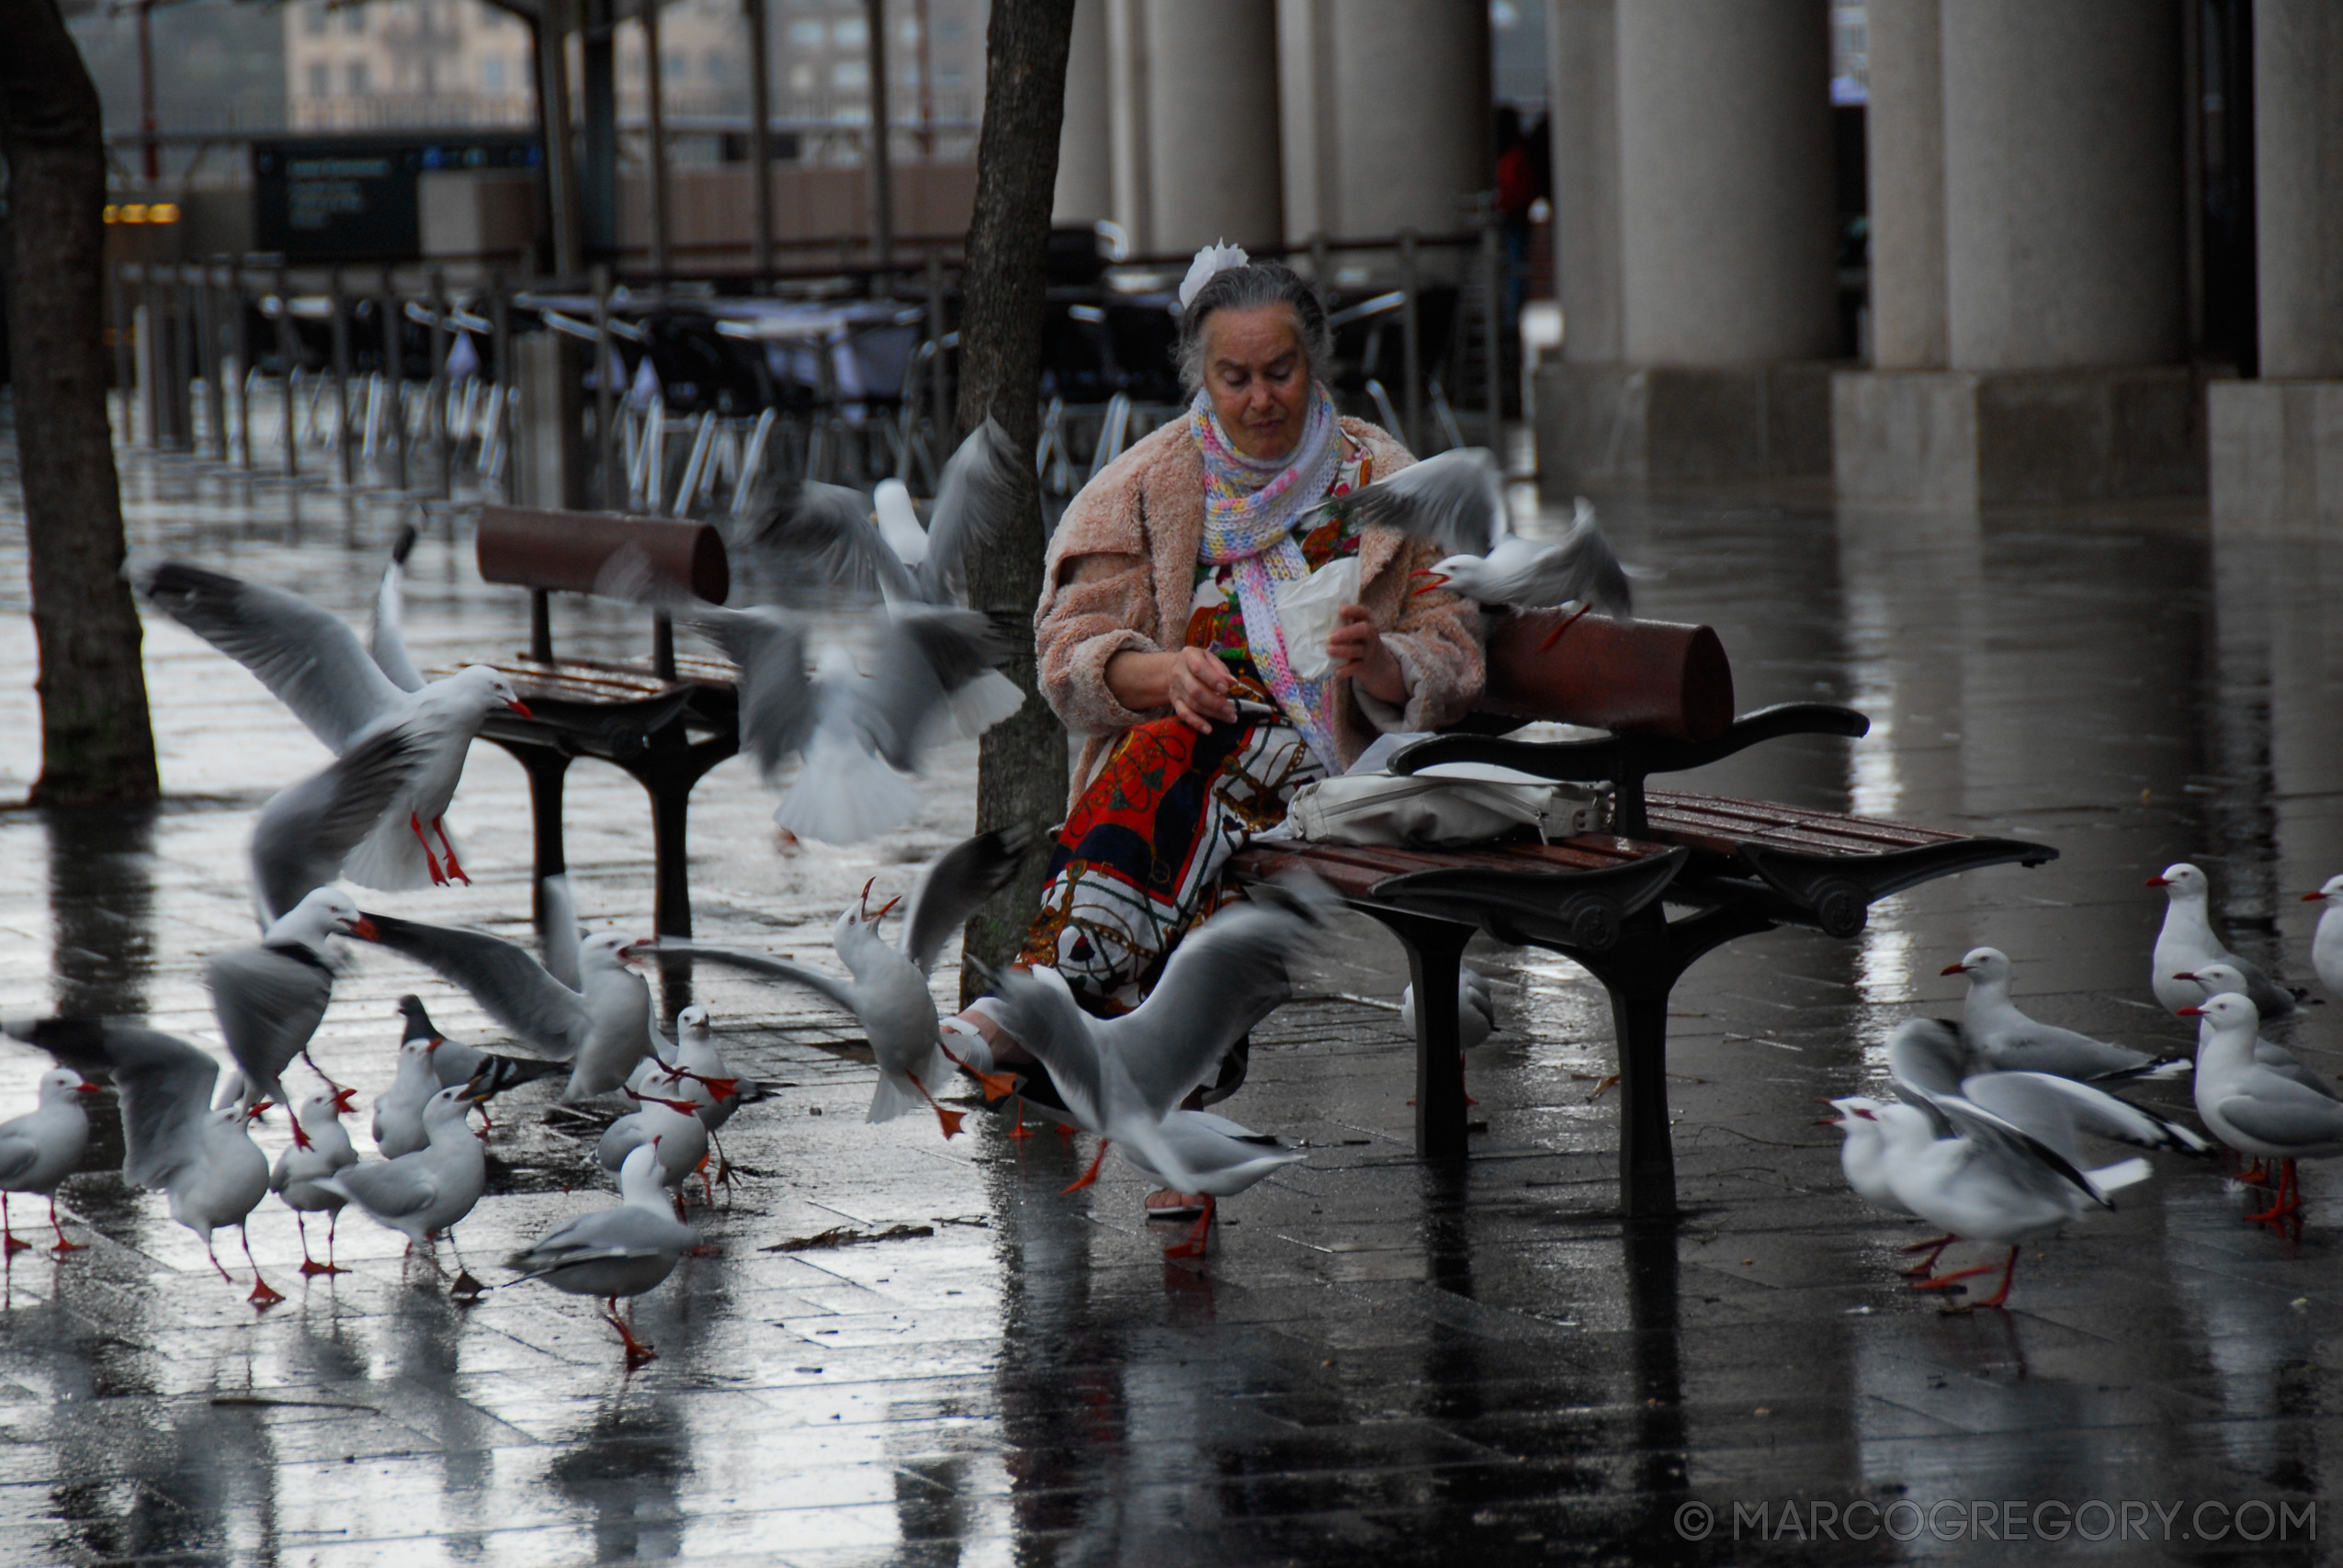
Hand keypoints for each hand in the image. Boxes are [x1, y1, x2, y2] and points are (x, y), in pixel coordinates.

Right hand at [1106, 646, 1238, 733]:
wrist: (1175, 668)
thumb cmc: (1198, 663)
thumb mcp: (1209, 658)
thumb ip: (1221, 669)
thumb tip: (1231, 682)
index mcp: (1189, 656)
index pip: (1199, 668)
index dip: (1213, 680)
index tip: (1227, 689)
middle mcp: (1179, 672)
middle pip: (1195, 690)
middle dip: (1215, 702)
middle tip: (1231, 709)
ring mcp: (1176, 689)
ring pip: (1193, 704)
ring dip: (1212, 713)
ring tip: (1230, 717)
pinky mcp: (1175, 702)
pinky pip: (1184, 714)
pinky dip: (1196, 723)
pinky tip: (1208, 729)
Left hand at [1327, 604, 1406, 703]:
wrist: (1379, 666)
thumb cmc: (1359, 642)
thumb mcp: (1357, 630)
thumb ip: (1343, 623)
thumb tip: (1315, 617)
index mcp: (1366, 622)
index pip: (1363, 612)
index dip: (1353, 610)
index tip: (1340, 610)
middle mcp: (1370, 636)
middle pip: (1364, 630)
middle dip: (1347, 632)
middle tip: (1330, 636)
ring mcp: (1369, 652)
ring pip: (1358, 650)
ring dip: (1342, 650)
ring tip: (1328, 650)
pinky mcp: (1365, 667)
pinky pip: (1356, 668)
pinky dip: (1346, 670)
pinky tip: (1336, 672)